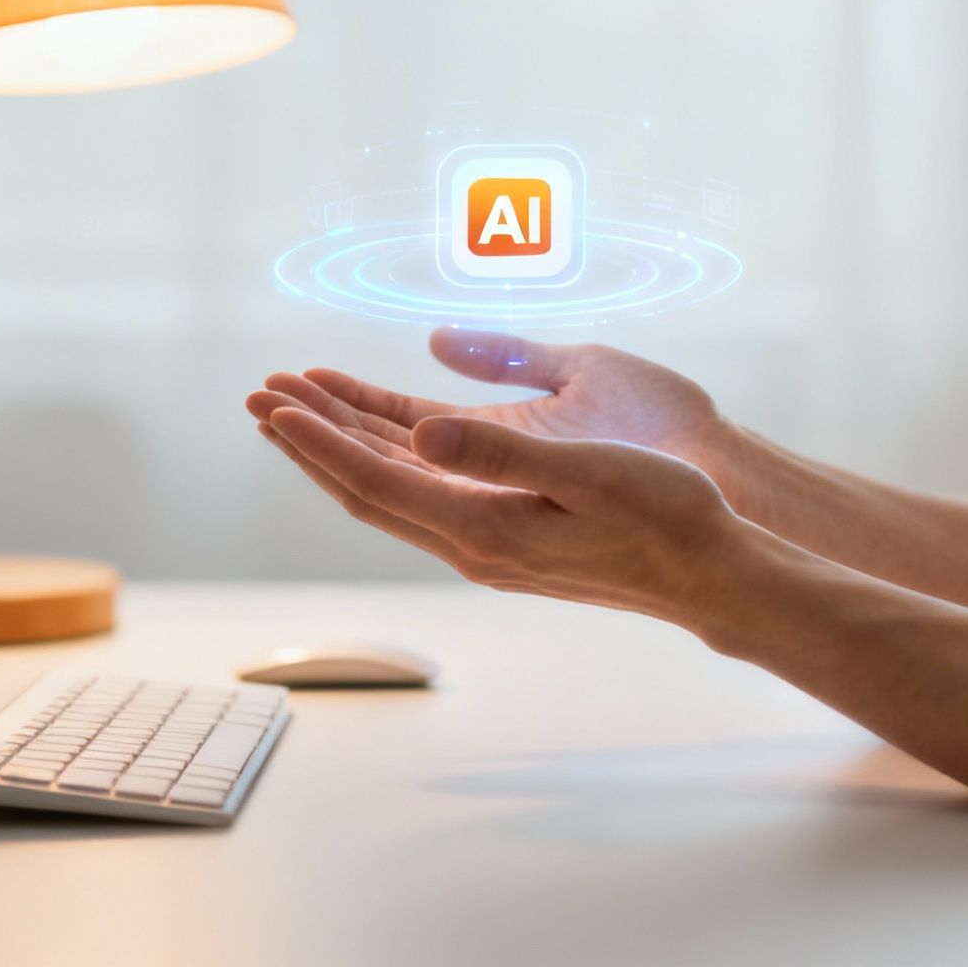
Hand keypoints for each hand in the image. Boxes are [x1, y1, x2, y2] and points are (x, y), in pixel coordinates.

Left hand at [249, 400, 750, 622]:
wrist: (707, 573)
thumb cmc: (662, 513)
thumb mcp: (584, 470)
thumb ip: (500, 451)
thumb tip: (420, 428)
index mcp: (482, 526)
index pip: (374, 478)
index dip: (317, 439)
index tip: (273, 402)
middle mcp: (472, 545)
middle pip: (365, 489)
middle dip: (309, 442)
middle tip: (260, 396)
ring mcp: (488, 547)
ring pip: (392, 493)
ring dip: (342, 451)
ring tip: (299, 412)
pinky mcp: (507, 540)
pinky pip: (425, 496)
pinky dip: (388, 461)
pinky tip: (382, 440)